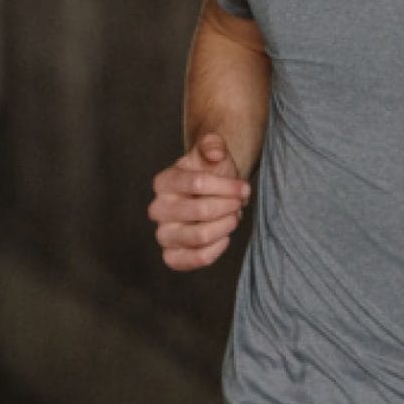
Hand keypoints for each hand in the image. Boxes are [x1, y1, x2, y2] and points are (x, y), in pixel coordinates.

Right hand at [150, 133, 251, 270]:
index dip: (227, 186)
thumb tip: (214, 153)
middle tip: (239, 203)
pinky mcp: (172, 256)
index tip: (245, 188)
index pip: (197, 183)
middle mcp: (157, 209)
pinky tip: (225, 236)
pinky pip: (196, 259)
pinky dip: (217, 249)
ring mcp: (163, 235)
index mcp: (164, 181)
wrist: (210, 194)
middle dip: (228, 206)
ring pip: (199, 236)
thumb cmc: (211, 172)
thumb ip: (213, 144)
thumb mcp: (212, 151)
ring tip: (233, 217)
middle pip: (200, 211)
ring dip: (225, 226)